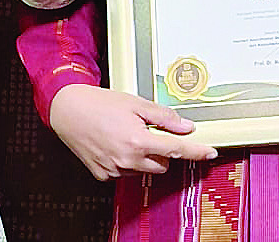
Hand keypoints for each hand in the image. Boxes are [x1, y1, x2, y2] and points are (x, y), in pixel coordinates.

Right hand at [48, 84, 217, 180]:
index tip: (210, 152)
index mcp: (138, 141)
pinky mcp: (104, 175)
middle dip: (162, 149)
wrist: (67, 110)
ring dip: (144, 156)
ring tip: (127, 134)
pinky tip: (115, 143)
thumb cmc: (99, 103)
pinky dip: (127, 160)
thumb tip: (186, 127)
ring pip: (144, 169)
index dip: (196, 151)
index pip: (177, 150)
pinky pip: (126, 171)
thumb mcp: (135, 103)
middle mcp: (128, 159)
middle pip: (162, 163)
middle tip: (147, 130)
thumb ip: (163, 117)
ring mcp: (115, 169)